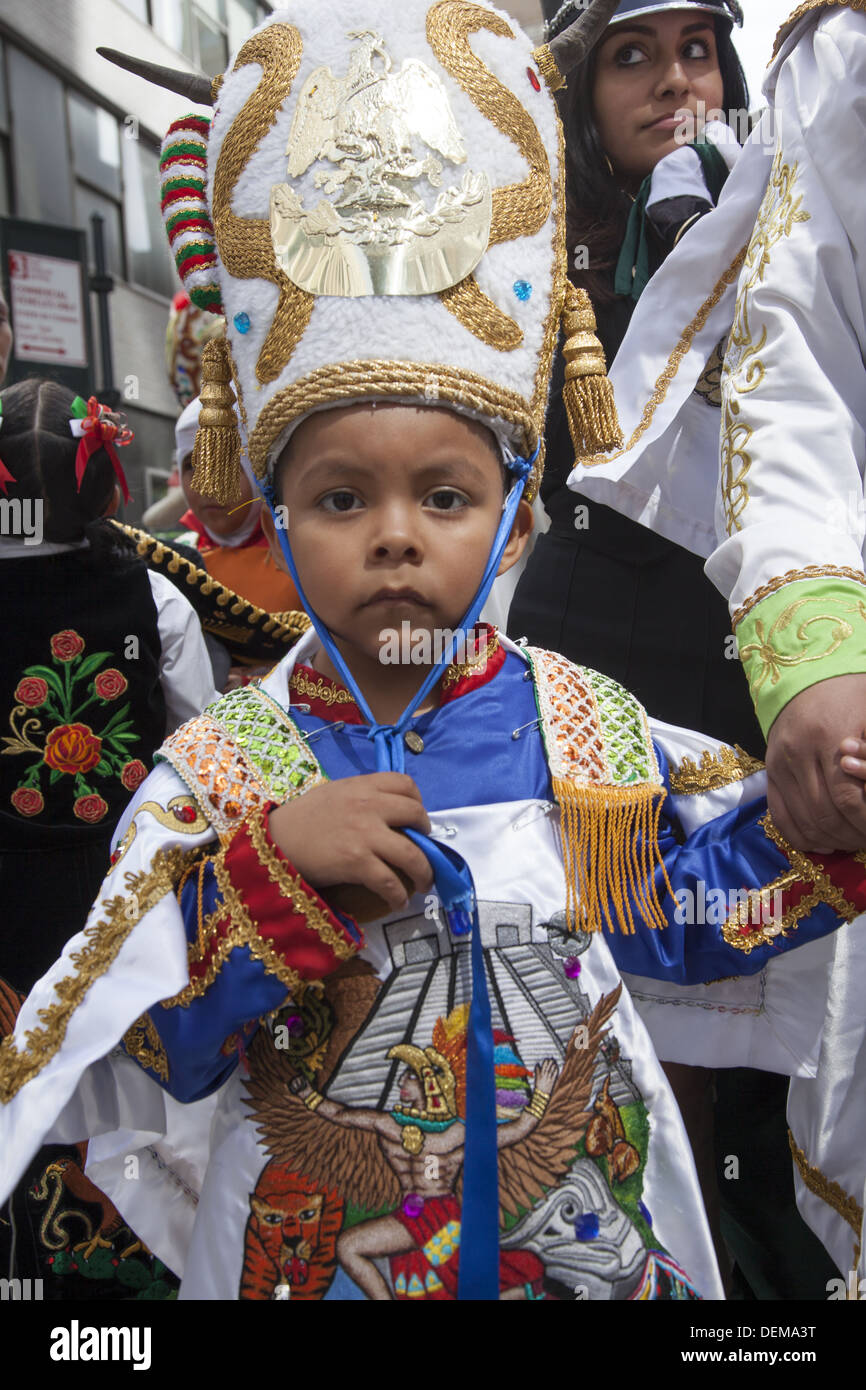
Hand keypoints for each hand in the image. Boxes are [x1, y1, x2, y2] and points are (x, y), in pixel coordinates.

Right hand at [268, 773, 432, 913]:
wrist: (275, 840)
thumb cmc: (301, 818)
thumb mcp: (333, 793)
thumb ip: (361, 797)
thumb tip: (387, 813)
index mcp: (362, 786)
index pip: (405, 784)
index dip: (419, 802)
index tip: (417, 819)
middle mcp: (368, 805)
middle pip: (416, 816)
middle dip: (427, 836)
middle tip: (423, 850)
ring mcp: (365, 834)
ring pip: (412, 854)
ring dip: (424, 872)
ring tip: (423, 883)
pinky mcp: (356, 862)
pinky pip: (389, 882)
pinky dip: (398, 895)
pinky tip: (397, 902)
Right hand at [533, 1058, 558, 1094]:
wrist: (542, 1094)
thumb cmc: (539, 1085)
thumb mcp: (536, 1078)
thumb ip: (537, 1071)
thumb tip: (537, 1064)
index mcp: (540, 1075)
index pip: (543, 1067)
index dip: (545, 1063)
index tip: (547, 1059)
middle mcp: (544, 1076)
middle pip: (547, 1068)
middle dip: (549, 1063)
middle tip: (551, 1059)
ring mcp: (548, 1078)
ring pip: (551, 1070)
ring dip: (553, 1066)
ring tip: (554, 1062)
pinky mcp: (552, 1081)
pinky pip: (554, 1075)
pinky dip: (555, 1071)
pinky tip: (556, 1068)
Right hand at [766, 675, 865, 853]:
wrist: (807, 680)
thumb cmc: (851, 696)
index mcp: (828, 737)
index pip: (847, 797)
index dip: (864, 821)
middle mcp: (797, 754)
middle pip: (824, 814)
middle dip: (851, 835)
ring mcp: (778, 765)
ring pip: (804, 821)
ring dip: (831, 840)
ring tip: (852, 841)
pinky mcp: (769, 774)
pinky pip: (780, 817)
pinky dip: (802, 838)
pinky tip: (825, 843)